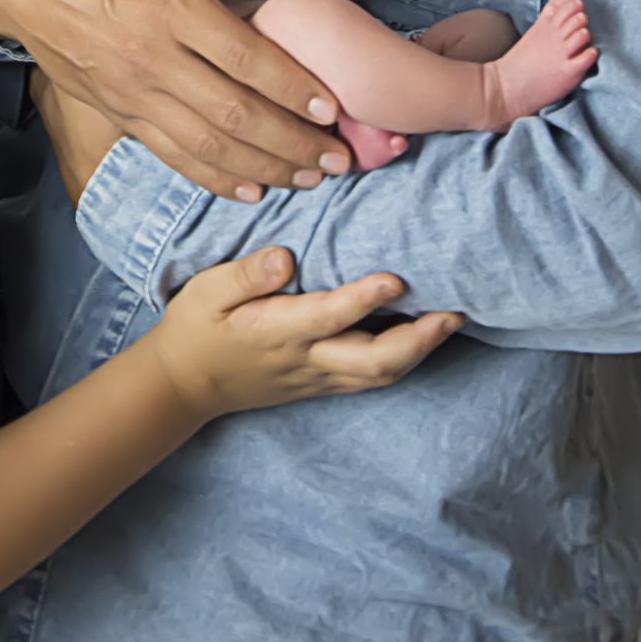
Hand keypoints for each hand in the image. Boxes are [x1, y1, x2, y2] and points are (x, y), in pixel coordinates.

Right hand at [0, 0, 350, 198]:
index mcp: (169, 3)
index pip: (246, 58)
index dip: (295, 87)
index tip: (334, 106)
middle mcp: (152, 56)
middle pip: (235, 114)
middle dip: (294, 141)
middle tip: (340, 158)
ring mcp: (130, 91)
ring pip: (207, 145)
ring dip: (266, 168)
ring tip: (311, 178)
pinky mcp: (115, 112)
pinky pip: (172, 155)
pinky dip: (215, 178)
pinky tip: (252, 187)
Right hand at [150, 246, 462, 419]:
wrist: (186, 384)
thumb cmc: (197, 328)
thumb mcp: (206, 292)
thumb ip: (246, 275)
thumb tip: (285, 257)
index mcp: (277, 332)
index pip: (329, 317)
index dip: (365, 299)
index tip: (396, 276)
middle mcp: (306, 360)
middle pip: (374, 362)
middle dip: (419, 339)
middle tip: (454, 310)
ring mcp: (317, 377)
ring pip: (381, 375)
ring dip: (421, 350)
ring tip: (451, 320)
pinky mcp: (322, 384)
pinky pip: (371, 378)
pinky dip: (403, 359)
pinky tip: (421, 337)